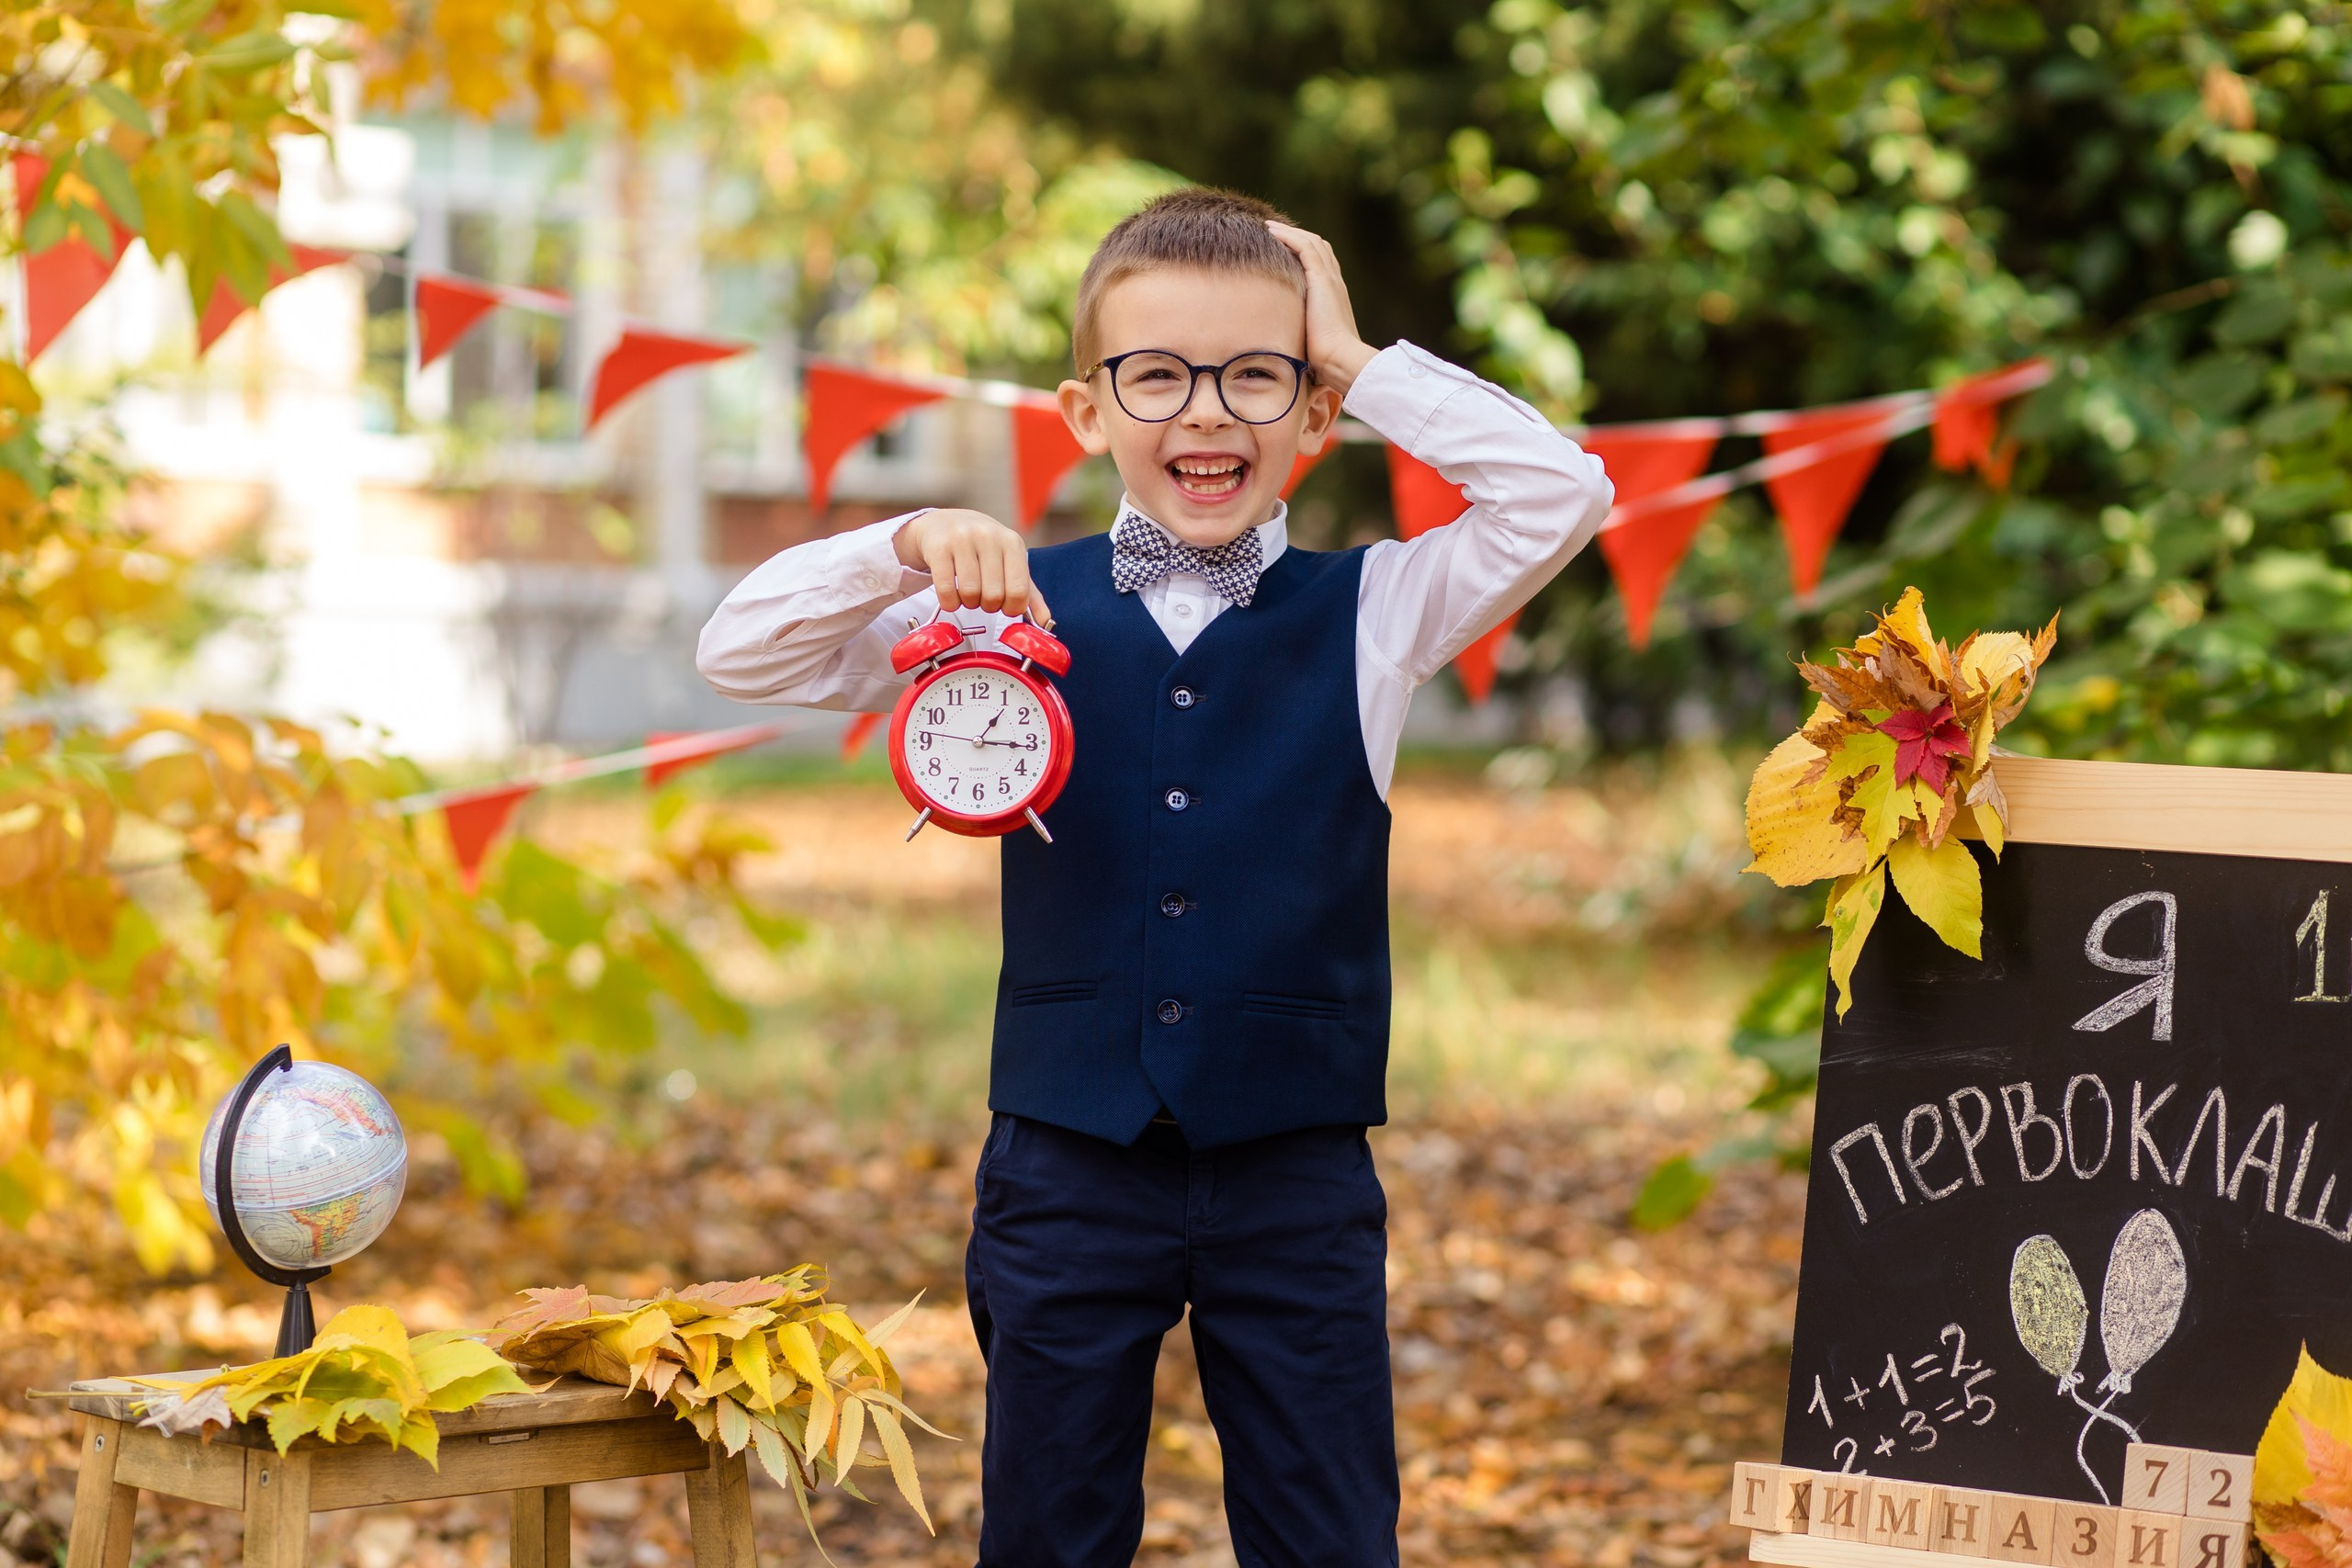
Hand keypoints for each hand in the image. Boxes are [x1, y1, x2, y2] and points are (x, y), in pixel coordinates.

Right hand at [893, 509, 1052, 624]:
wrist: (944, 523)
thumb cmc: (981, 548)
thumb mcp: (1009, 563)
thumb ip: (1029, 593)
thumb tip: (1045, 622)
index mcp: (1011, 542)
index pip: (1019, 591)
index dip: (1011, 608)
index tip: (1004, 606)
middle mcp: (988, 537)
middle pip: (993, 595)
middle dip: (988, 605)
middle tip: (982, 597)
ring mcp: (962, 539)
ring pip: (969, 593)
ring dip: (968, 603)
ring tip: (967, 593)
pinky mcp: (939, 547)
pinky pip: (946, 590)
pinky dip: (949, 602)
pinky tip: (951, 595)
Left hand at [1267, 222, 1377, 396]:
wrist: (1341, 360)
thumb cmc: (1328, 362)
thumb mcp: (1314, 345)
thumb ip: (1305, 339)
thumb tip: (1290, 354)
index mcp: (1334, 297)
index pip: (1322, 264)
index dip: (1304, 253)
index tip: (1283, 250)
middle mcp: (1334, 283)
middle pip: (1318, 248)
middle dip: (1297, 238)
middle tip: (1274, 233)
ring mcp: (1329, 279)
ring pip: (1311, 243)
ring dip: (1289, 233)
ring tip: (1269, 228)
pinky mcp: (1321, 279)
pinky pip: (1304, 247)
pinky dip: (1288, 236)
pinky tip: (1271, 233)